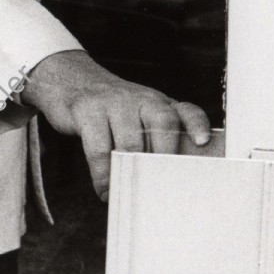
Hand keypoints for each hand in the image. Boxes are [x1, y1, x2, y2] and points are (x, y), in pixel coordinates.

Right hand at [22, 50, 211, 199]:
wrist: (71, 80)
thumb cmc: (113, 108)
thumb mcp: (140, 114)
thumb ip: (156, 137)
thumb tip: (168, 178)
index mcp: (159, 103)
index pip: (186, 111)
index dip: (197, 125)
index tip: (202, 142)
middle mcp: (141, 99)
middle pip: (163, 123)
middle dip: (165, 154)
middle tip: (162, 183)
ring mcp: (114, 102)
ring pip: (131, 141)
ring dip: (131, 173)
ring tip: (129, 193)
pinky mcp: (87, 111)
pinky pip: (99, 148)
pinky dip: (103, 175)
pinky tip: (105, 189)